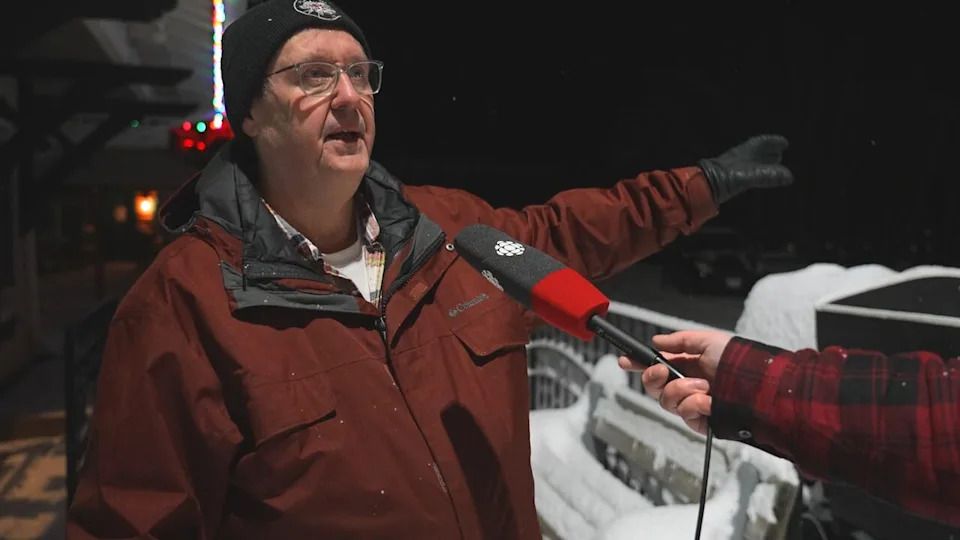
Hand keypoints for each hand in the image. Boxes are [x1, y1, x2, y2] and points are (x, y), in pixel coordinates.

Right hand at [618, 330, 733, 434]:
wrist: (759, 388)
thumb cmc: (739, 363)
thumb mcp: (708, 341)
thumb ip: (680, 341)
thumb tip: (656, 341)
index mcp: (687, 365)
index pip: (656, 365)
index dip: (639, 364)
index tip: (626, 361)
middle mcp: (686, 385)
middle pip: (653, 386)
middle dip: (652, 376)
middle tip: (662, 371)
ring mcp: (691, 404)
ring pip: (665, 400)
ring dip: (681, 390)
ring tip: (704, 386)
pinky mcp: (699, 421)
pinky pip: (684, 413)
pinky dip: (694, 405)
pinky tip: (709, 401)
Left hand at [699, 134, 793, 203]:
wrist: (701, 187)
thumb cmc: (722, 178)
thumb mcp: (747, 176)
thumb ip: (767, 176)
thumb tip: (789, 176)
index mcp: (742, 153)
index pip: (760, 143)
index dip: (772, 142)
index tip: (784, 143)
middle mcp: (737, 158)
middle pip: (755, 152)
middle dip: (768, 151)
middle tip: (780, 152)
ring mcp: (732, 168)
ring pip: (750, 162)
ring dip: (762, 162)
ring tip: (773, 164)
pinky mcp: (728, 180)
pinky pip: (745, 173)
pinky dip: (756, 173)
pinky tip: (757, 177)